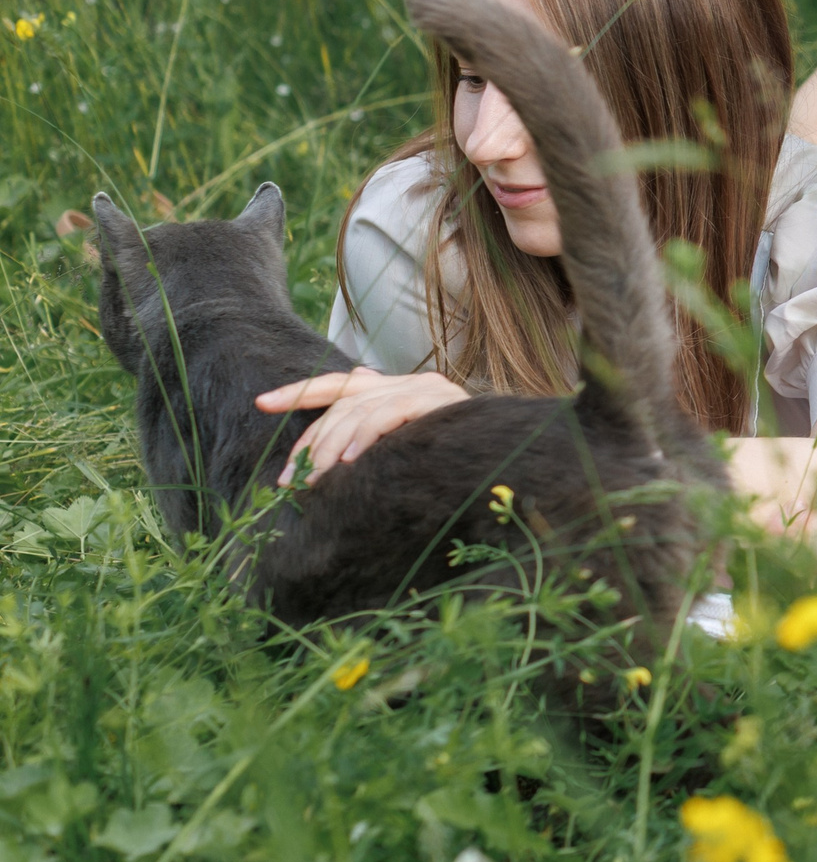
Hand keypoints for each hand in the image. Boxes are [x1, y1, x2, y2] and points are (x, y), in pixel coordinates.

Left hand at [256, 369, 469, 485]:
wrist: (511, 456)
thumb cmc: (455, 463)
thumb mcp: (405, 449)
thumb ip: (375, 438)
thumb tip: (330, 453)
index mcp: (396, 389)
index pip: (337, 386)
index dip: (297, 393)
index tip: (260, 404)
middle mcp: (409, 381)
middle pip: (341, 405)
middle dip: (310, 443)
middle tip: (289, 481)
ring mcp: (426, 388)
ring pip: (359, 411)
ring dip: (331, 449)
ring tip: (315, 480)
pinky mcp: (439, 401)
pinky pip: (390, 414)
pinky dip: (367, 436)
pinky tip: (353, 461)